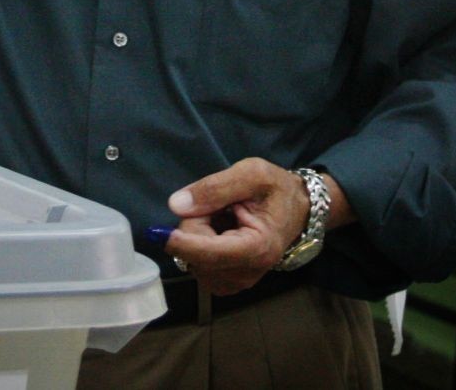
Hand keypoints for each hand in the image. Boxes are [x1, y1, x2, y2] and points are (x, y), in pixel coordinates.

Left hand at [165, 158, 340, 294]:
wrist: (298, 208)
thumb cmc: (276, 188)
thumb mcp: (251, 173)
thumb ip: (215, 187)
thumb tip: (177, 205)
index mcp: (257, 248)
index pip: (209, 254)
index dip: (180, 243)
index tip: (157, 232)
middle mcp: (247, 273)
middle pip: (196, 255)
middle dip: (195, 227)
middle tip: (217, 206)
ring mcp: (238, 281)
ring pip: (194, 262)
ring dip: (198, 237)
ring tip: (222, 219)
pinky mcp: (229, 282)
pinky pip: (199, 266)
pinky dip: (200, 248)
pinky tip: (218, 233)